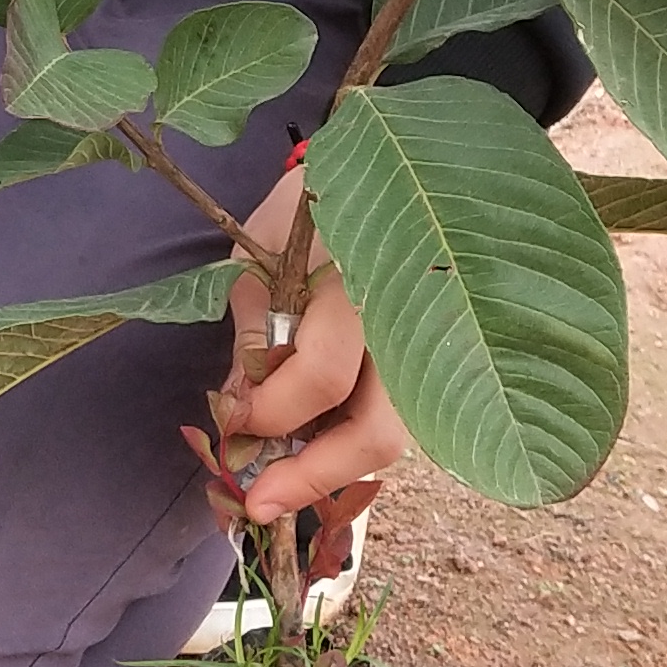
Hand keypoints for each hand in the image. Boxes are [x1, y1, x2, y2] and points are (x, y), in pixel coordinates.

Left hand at [218, 156, 405, 525]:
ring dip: (337, 471)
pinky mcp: (438, 363)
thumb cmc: (310, 206)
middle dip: (312, 477)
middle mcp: (412, 323)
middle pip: (379, 432)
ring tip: (283, 485)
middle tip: (257, 503)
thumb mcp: (261, 255)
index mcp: (362, 280)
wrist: (385, 163)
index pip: (319, 376)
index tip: (228, 421)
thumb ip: (254, 331)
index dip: (268, 413)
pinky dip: (355, 444)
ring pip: (400, 437)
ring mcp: (434, 346)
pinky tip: (316, 451)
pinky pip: (401, 420)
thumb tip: (240, 413)